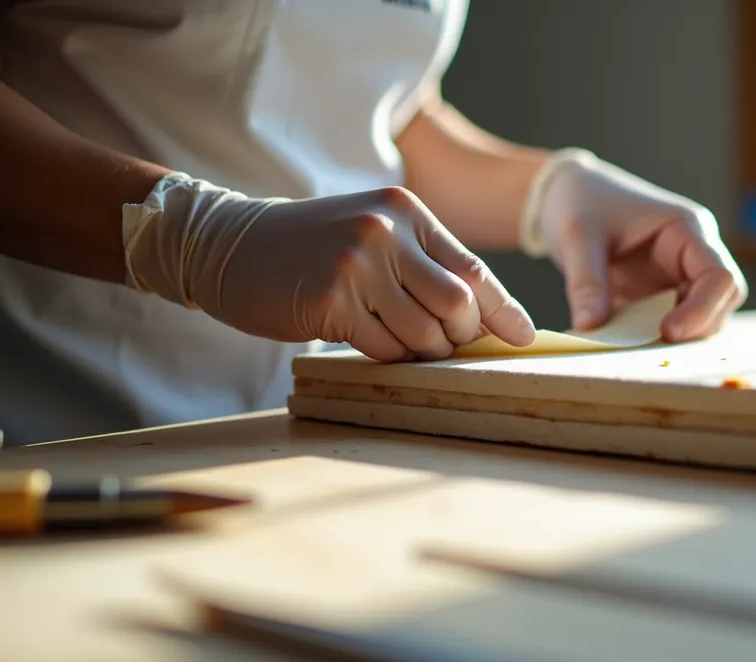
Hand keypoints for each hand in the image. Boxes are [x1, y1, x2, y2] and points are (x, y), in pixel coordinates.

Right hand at [121, 174, 534, 360]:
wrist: (230, 245)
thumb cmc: (312, 249)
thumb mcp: (373, 235)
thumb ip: (424, 265)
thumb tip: (485, 317)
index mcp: (405, 210)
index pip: (473, 268)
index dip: (503, 311)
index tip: (525, 338)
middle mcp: (386, 230)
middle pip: (458, 305)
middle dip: (461, 338)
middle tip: (444, 347)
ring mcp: (358, 263)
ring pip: (423, 333)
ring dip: (422, 352)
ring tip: (400, 343)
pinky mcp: (331, 299)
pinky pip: (383, 348)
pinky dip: (387, 356)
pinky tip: (368, 341)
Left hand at [522, 150, 746, 339]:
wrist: (566, 195)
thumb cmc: (579, 201)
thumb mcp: (577, 237)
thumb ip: (586, 282)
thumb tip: (590, 328)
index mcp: (685, 229)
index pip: (719, 275)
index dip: (703, 308)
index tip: (668, 331)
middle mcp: (691, 255)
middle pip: (721, 301)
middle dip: (696, 328)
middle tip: (652, 346)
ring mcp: (677, 278)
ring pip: (702, 319)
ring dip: (676, 339)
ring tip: (634, 347)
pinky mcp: (658, 297)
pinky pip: (670, 326)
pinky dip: (653, 340)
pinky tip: (626, 344)